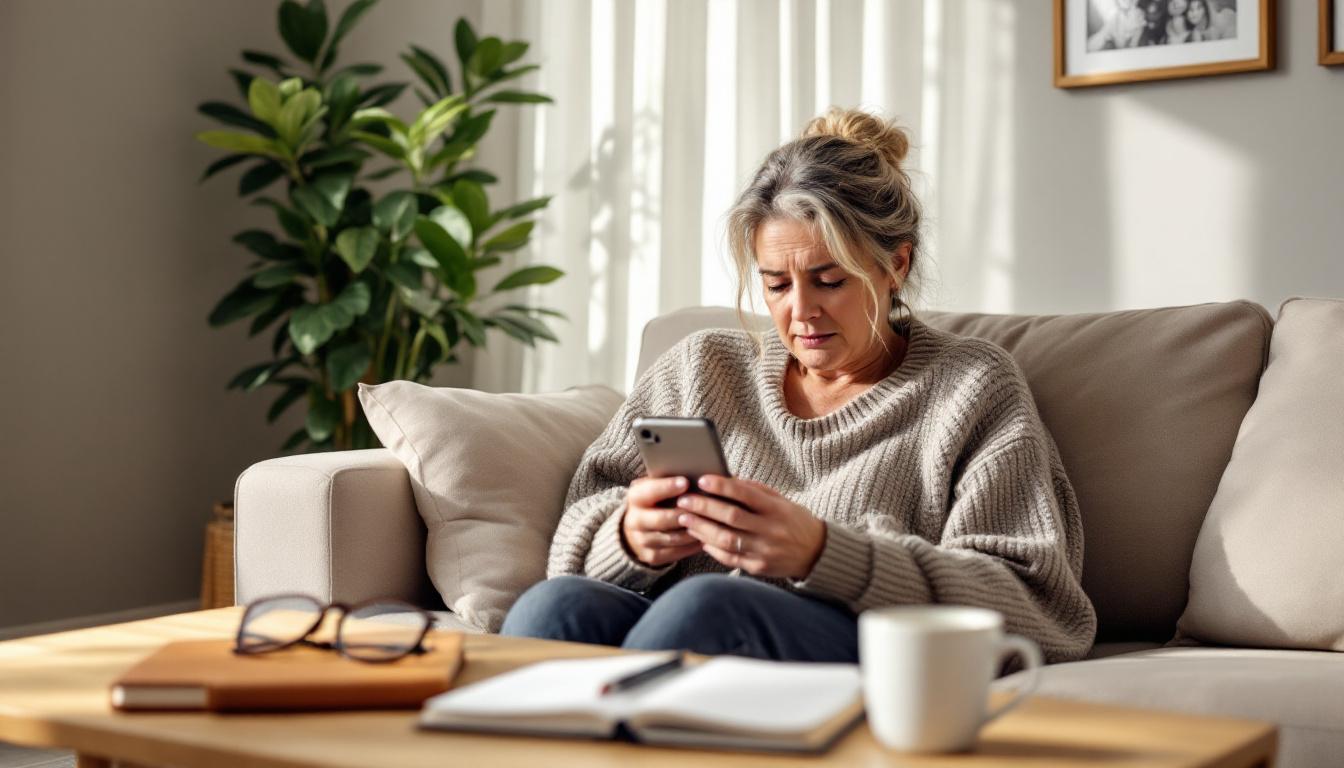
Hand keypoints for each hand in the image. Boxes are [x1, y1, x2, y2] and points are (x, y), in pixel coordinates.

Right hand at [620, 476, 703, 566]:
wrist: (639, 527)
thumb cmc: (657, 500)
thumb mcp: (656, 486)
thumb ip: (669, 481)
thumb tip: (695, 473)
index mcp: (635, 498)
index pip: (648, 492)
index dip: (666, 487)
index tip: (685, 482)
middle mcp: (634, 520)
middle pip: (660, 519)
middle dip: (682, 514)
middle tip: (702, 508)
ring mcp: (642, 540)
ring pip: (671, 538)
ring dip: (692, 531)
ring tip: (711, 524)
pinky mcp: (651, 556)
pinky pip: (675, 553)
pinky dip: (691, 546)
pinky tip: (706, 538)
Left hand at [674, 475, 825, 579]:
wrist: (816, 552)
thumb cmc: (793, 521)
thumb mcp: (780, 501)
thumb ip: (755, 490)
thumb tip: (725, 479)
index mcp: (777, 509)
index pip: (746, 494)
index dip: (722, 487)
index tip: (702, 480)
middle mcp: (771, 530)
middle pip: (732, 518)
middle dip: (704, 508)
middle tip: (684, 501)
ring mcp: (765, 551)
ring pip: (727, 540)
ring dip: (702, 529)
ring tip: (685, 519)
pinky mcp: (759, 568)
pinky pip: (730, 558)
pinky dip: (712, 548)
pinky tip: (700, 539)